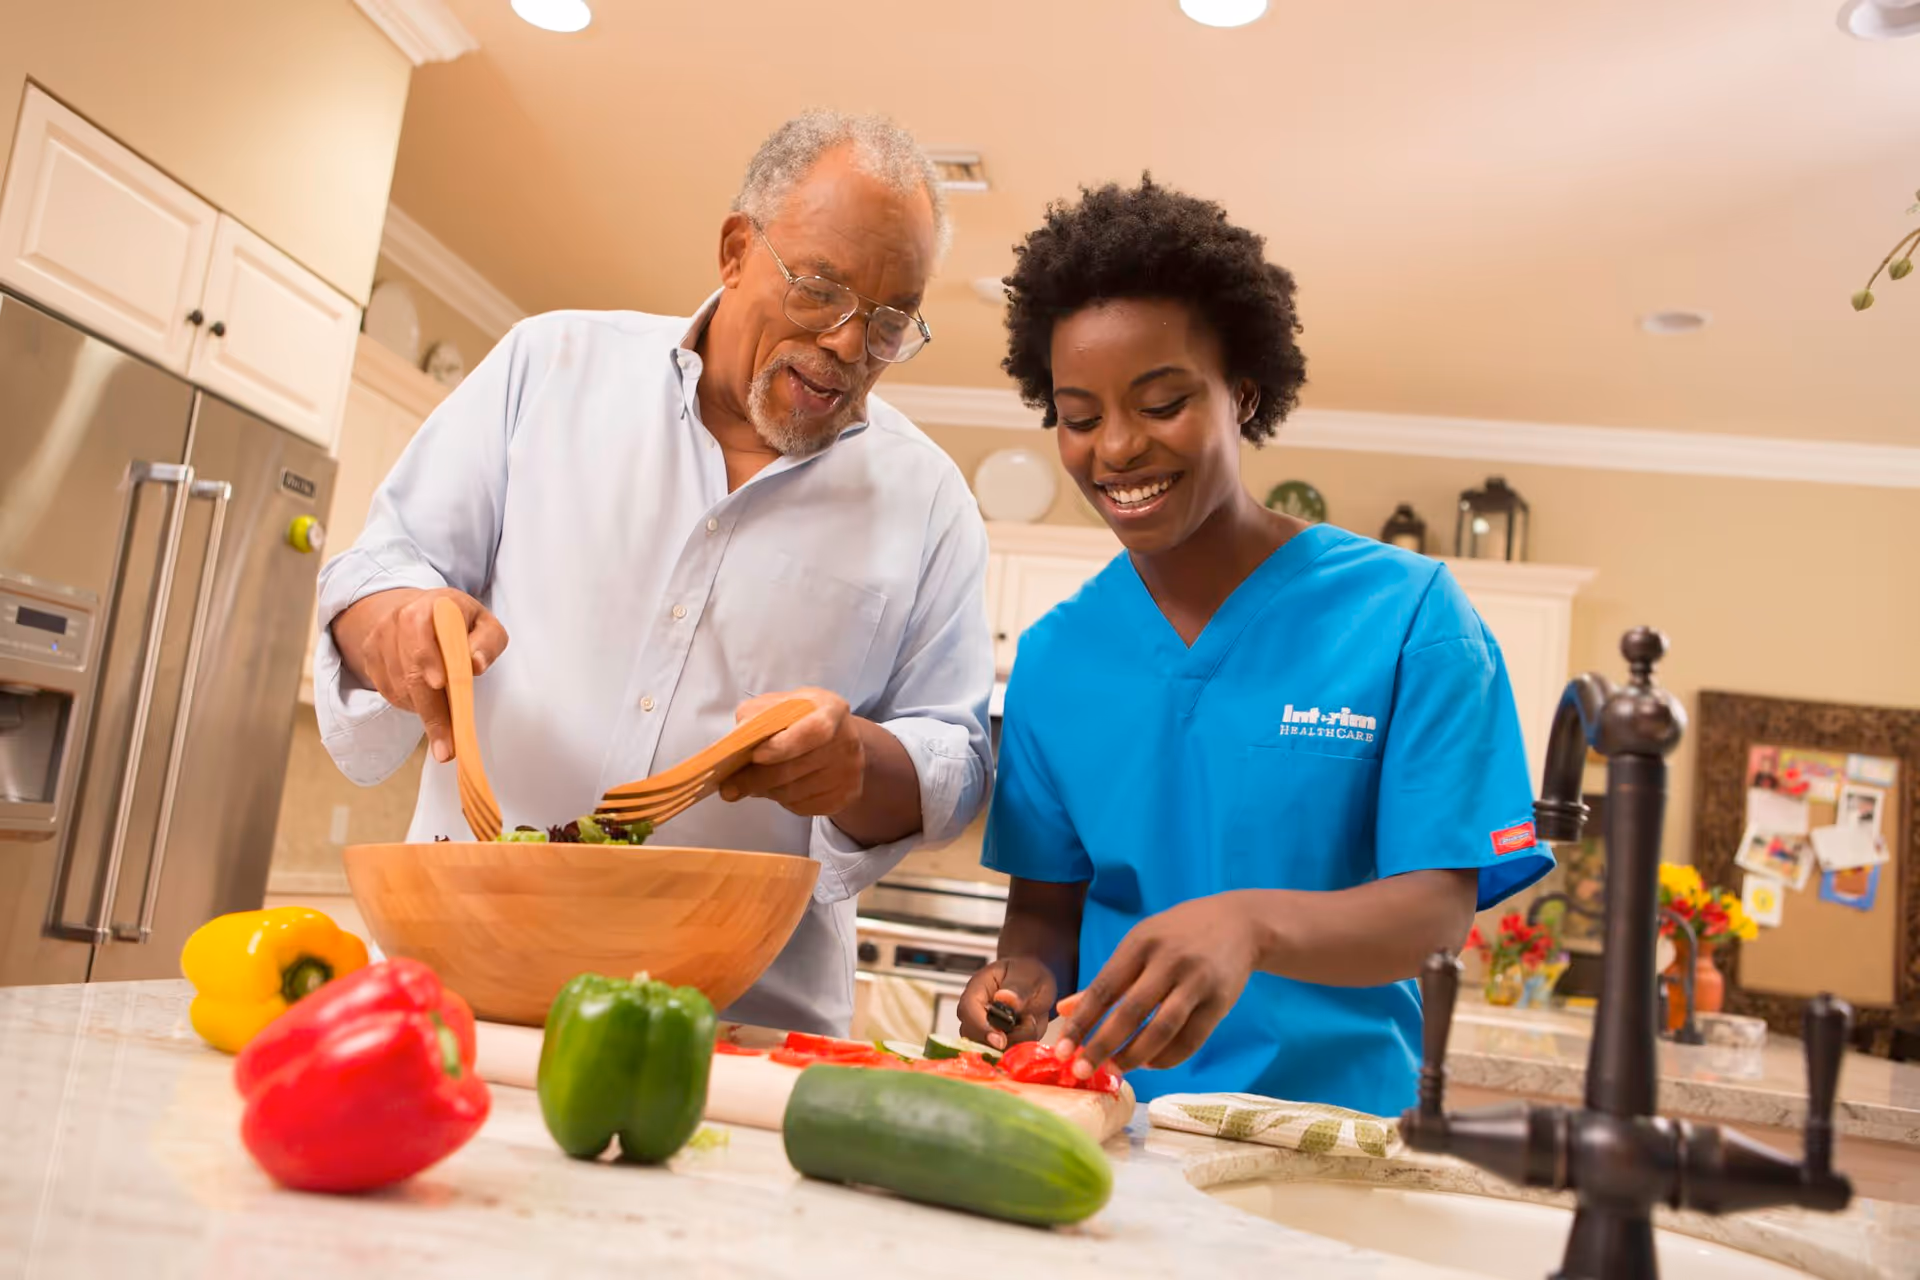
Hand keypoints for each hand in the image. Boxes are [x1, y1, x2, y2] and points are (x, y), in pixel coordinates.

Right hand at [330, 587, 507, 764]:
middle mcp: (397, 620)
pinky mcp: (370, 659)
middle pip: (412, 674)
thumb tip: (476, 665)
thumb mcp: (484, 623)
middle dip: (432, 714)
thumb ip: (487, 642)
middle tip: (447, 748)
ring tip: (445, 727)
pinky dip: (410, 705)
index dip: (429, 660)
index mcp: (430, 608)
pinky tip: (427, 701)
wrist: (418, 610)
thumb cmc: (459, 622)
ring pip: (400, 689)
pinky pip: (389, 692)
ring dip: (424, 712)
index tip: (439, 684)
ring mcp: (379, 640)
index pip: (424, 636)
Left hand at [720, 688, 864, 817]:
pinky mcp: (846, 795)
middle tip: (730, 787)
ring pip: (795, 792)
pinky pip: (803, 807)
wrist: (841, 739)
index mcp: (831, 710)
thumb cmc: (804, 718)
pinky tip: (778, 788)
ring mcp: (849, 771)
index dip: (783, 746)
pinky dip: (783, 801)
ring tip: (755, 783)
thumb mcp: (783, 703)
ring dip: (767, 791)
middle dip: (757, 779)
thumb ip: (758, 714)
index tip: (755, 756)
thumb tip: (737, 741)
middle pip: (796, 768)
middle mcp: (847, 741)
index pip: (812, 731)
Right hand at [957, 958, 1057, 1050]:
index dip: (981, 1028)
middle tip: (1027, 1024)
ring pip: (987, 1049)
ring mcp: (983, 1029)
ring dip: (1013, 1043)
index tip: (1000, 1039)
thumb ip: (1018, 989)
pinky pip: (1002, 1055)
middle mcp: (975, 1012)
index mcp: (978, 989)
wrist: (1032, 982)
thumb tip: (1005, 999)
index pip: (968, 1010)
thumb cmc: (1026, 974)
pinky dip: (1019, 1049)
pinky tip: (1029, 1030)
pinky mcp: (995, 1043)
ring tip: (1030, 1021)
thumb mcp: (1028, 976)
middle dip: (1001, 1040)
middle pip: (973, 1036)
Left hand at [1055, 892, 1261, 1075]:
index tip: (1062, 1049)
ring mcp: (1196, 982)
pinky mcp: (1219, 1002)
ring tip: (1115, 1070)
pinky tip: (1149, 1063)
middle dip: (1102, 1046)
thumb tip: (1065, 1010)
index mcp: (1141, 944)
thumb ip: (1106, 979)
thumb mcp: (1139, 943)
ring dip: (1134, 1056)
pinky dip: (1167, 1058)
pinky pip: (1190, 1040)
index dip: (1081, 1022)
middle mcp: (1168, 962)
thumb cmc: (1178, 934)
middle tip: (1081, 1070)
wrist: (1239, 923)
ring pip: (1161, 1029)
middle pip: (1130, 1012)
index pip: (1104, 989)